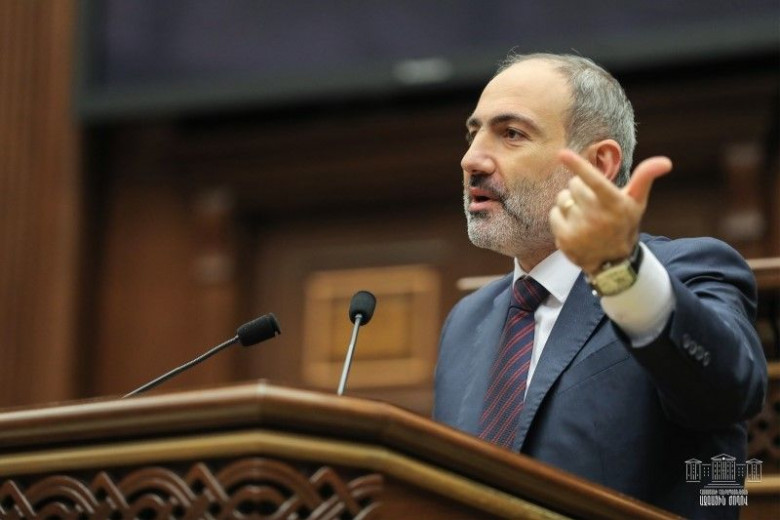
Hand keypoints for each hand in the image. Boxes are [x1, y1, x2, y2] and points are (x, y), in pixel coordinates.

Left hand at [549, 149, 671, 274]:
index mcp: (614, 203)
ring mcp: (579, 228)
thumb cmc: (624, 224)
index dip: (578, 165)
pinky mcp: (565, 239)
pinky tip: (573, 226)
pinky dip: (560, 217)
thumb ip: (645, 178)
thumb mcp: (637, 202)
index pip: (593, 179)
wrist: (612, 261)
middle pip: (573, 185)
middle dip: (580, 189)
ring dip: (569, 203)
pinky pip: (553, 214)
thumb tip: (666, 161)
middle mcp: (597, 216)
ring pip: (562, 199)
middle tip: (591, 202)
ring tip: (583, 215)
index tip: (562, 153)